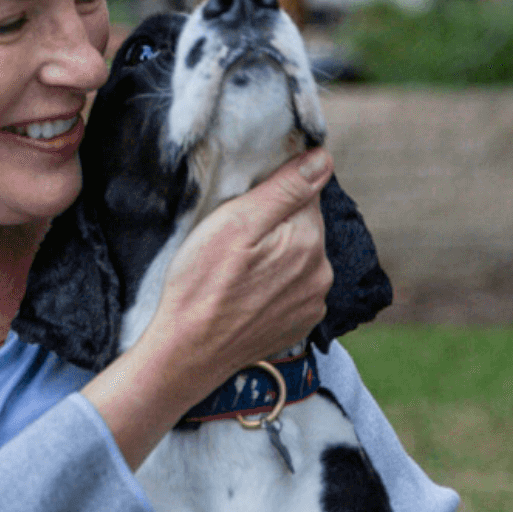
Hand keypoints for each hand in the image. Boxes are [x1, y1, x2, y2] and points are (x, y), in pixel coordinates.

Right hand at [82, 150, 332, 471]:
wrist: (188, 353)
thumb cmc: (202, 284)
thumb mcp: (235, 222)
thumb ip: (285, 188)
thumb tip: (324, 158)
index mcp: (308, 241)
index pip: (303, 192)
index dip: (270, 193)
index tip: (241, 210)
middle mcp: (321, 273)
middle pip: (303, 225)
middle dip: (274, 224)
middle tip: (233, 241)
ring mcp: (312, 303)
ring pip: (298, 255)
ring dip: (276, 253)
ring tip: (237, 269)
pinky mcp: (299, 323)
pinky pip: (294, 285)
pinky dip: (275, 282)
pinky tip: (246, 291)